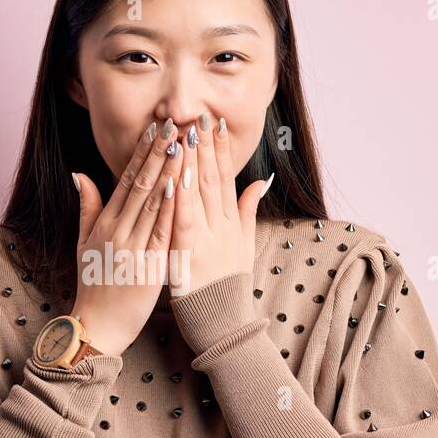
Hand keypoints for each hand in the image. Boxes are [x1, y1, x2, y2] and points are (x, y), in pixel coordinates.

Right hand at [69, 119, 182, 356]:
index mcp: (104, 224)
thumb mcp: (84, 243)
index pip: (125, 180)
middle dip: (158, 153)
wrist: (98, 326)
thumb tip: (79, 174)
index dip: (141, 153)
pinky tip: (177, 185)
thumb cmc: (94, 285)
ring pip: (152, 202)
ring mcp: (132, 248)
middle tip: (172, 125)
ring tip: (182, 145)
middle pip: (140, 185)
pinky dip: (169, 208)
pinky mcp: (147, 266)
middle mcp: (117, 231)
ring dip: (168, 172)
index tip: (155, 129)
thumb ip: (87, 207)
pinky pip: (161, 231)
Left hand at [168, 112, 272, 296]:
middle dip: (206, 147)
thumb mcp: (243, 246)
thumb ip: (248, 211)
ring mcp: (207, 239)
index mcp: (231, 222)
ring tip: (186, 135)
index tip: (214, 123)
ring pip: (199, 195)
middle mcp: (221, 226)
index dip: (220, 150)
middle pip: (213, 179)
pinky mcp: (189, 254)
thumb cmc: (227, 284)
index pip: (225, 178)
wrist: (222, 321)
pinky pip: (185, 221)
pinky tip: (176, 176)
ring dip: (192, 163)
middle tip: (199, 117)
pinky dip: (181, 198)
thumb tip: (260, 180)